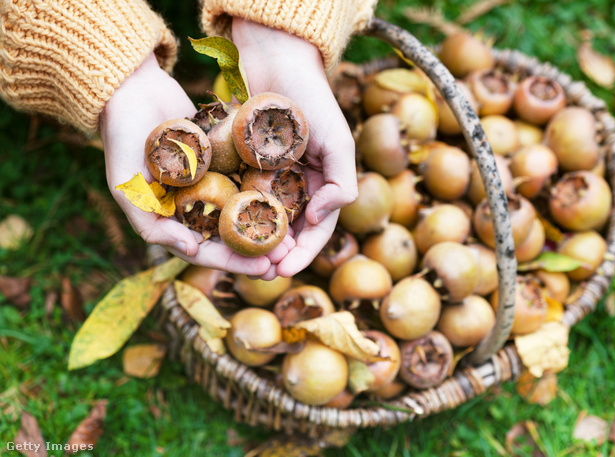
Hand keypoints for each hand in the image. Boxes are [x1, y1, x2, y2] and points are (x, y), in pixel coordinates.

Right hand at [100, 53, 289, 274]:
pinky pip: (245, 178)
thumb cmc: (121, 139)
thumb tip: (190, 250)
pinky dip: (264, 189)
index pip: (205, 250)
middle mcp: (192, 204)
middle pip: (229, 236)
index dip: (233, 263)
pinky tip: (290, 197)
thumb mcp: (125, 187)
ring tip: (294, 236)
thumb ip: (150, 224)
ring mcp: (209, 181)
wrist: (132, 89)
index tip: (263, 268)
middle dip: (256, 250)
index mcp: (171, 219)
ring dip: (265, 225)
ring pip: (241, 210)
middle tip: (286, 258)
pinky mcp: (222, 158)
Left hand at [232, 18, 357, 278]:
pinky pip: (239, 195)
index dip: (304, 252)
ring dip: (254, 241)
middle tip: (260, 272)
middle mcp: (296, 184)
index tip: (285, 268)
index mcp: (322, 183)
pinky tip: (220, 229)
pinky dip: (233, 214)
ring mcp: (269, 176)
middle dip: (277, 253)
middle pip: (288, 230)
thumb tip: (319, 218)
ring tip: (240, 258)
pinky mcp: (243, 165)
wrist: (275, 60)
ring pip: (262, 219)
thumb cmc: (311, 99)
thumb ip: (341, 181)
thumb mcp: (337, 140)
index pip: (317, 229)